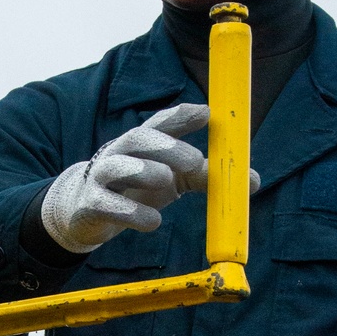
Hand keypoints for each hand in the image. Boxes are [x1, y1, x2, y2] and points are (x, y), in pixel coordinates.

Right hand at [43, 102, 259, 254]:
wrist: (82, 209)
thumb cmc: (135, 187)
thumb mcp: (172, 178)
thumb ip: (207, 176)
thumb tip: (254, 181)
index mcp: (142, 143)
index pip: (160, 123)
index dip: (181, 116)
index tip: (207, 113)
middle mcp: (119, 154)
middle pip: (138, 140)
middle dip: (165, 145)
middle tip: (194, 159)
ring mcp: (100, 178)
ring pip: (117, 167)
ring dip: (143, 171)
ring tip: (167, 181)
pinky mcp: (89, 205)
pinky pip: (107, 204)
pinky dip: (131, 213)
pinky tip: (153, 222)